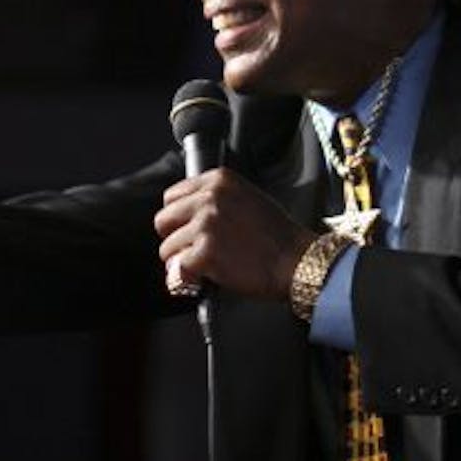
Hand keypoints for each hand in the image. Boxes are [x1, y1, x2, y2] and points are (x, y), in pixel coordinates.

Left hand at [154, 169, 315, 300]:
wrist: (297, 260)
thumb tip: (189, 212)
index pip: (172, 196)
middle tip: (190, 251)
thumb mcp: (248, 197)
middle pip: (163, 220)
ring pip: (167, 248)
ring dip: (181, 262)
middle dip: (174, 239)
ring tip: (201, 267)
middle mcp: (210, 198)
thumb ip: (217, 198)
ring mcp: (206, 225)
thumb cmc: (278, 235)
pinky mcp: (206, 253)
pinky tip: (200, 280)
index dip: (177, 218)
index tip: (185, 229)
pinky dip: (186, 279)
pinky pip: (177, 270)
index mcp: (219, 180)